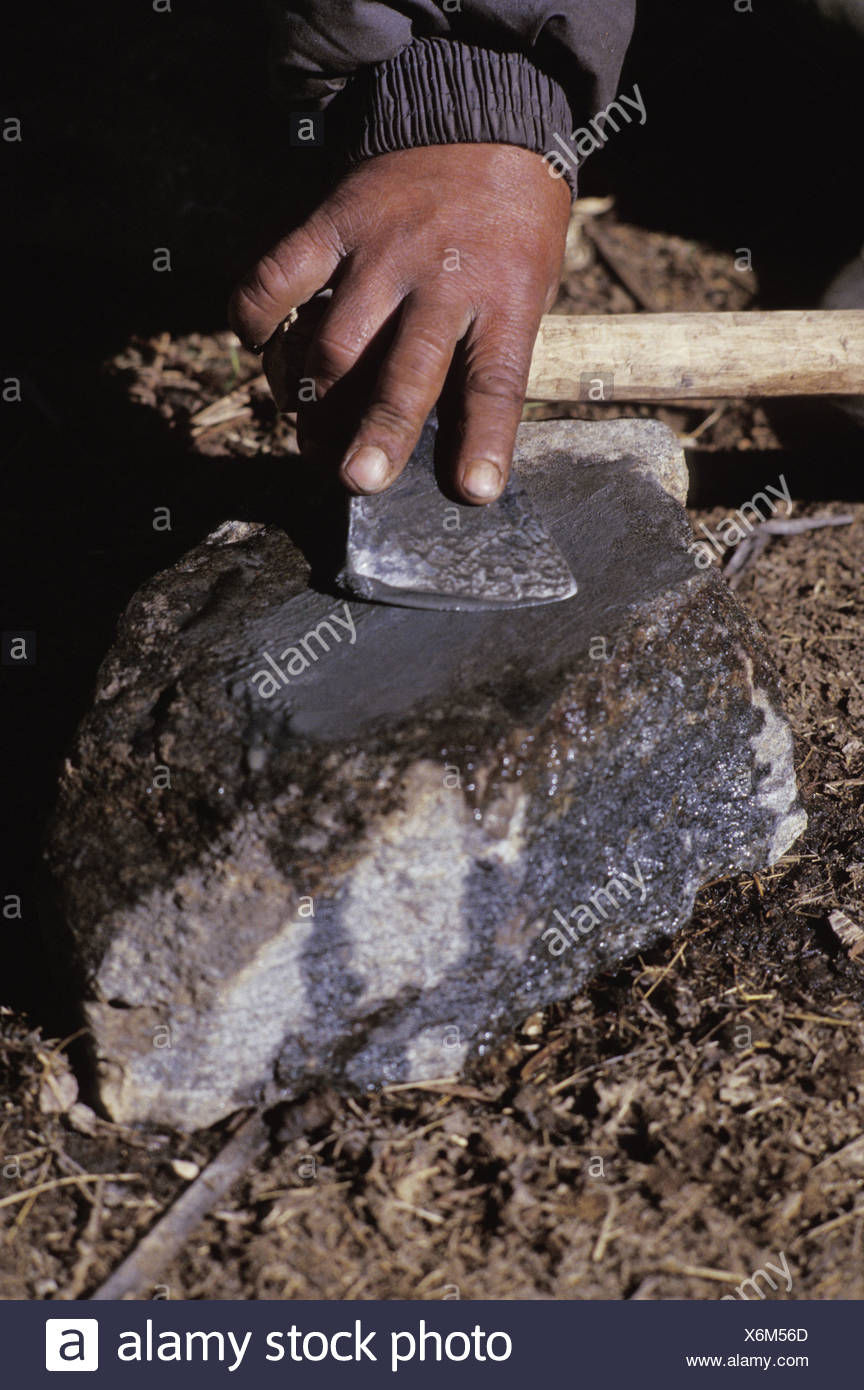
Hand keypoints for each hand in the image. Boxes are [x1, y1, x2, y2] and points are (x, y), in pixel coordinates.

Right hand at [228, 143, 569, 502]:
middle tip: (357, 482)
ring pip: (334, 341)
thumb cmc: (512, 223)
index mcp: (506, 297)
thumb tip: (453, 444)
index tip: (474, 491)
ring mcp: (382, 249)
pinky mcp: (333, 220)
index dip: (485, 440)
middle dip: (379, 433)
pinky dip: (256, 315)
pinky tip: (257, 344)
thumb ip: (493, 352)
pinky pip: (278, 274)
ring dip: (312, 401)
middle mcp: (442, 277)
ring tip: (306, 440)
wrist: (483, 111)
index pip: (496, 382)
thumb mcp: (533, 285)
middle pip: (406, 372)